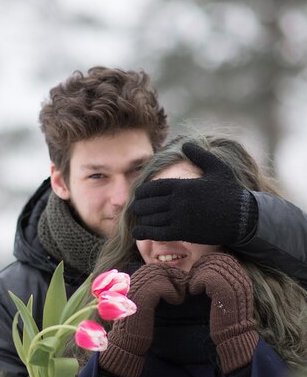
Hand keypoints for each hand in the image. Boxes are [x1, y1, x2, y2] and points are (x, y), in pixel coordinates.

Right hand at [98, 263, 187, 376]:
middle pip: (162, 268)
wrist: (127, 342)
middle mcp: (132, 280)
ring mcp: (136, 286)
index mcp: (133, 279)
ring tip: (177, 299)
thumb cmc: (139, 324)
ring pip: (165, 275)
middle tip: (180, 293)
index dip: (171, 276)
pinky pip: (166, 286)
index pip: (157, 267)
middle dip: (175, 279)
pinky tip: (174, 302)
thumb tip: (176, 276)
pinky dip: (174, 294)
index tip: (178, 289)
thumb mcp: (147, 303)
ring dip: (176, 287)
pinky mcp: (143, 295)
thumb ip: (155, 288)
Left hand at [130, 142, 256, 244]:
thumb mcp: (218, 168)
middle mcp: (179, 201)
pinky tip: (137, 233)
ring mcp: (181, 217)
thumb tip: (186, 143)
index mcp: (184, 185)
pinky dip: (145, 232)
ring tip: (137, 219)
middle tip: (133, 207)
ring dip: (142, 219)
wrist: (243, 218)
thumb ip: (200, 155)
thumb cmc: (230, 192)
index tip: (138, 195)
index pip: (155, 188)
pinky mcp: (184, 232)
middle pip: (150, 203)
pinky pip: (158, 233)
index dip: (143, 192)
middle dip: (138, 206)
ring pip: (152, 218)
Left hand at [189, 252, 258, 373]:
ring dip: (197, 275)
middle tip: (192, 277)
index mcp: (243, 279)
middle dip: (202, 266)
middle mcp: (241, 279)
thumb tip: (207, 267)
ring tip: (193, 286)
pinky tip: (194, 291)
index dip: (210, 261)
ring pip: (211, 267)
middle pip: (218, 260)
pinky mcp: (224, 291)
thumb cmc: (225, 319)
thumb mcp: (227, 296)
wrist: (233, 336)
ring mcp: (234, 285)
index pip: (225, 258)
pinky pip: (206, 276)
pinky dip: (196, 282)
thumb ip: (222, 282)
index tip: (199, 271)